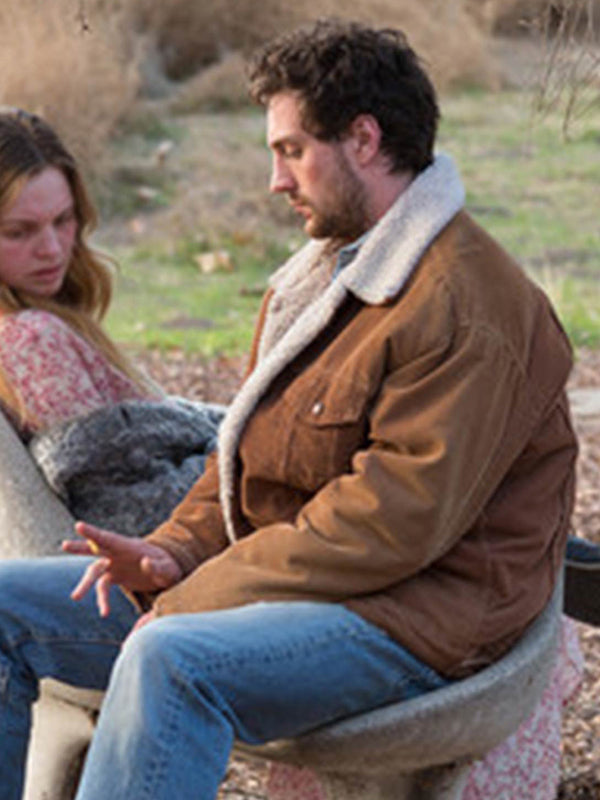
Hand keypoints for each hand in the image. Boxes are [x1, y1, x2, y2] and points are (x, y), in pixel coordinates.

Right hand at [62, 521, 182, 616]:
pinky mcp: (115, 577)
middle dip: (80, 547)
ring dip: (85, 584)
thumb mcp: (167, 568)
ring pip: (94, 571)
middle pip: (95, 549)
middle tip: (64, 545)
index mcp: (128, 546)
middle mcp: (117, 553)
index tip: (79, 526)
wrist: (167, 574)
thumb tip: (145, 562)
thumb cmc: (169, 567)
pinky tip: (105, 613)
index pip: (108, 538)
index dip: (93, 533)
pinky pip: (103, 588)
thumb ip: (157, 566)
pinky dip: (102, 600)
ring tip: (75, 597)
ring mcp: (114, 565)